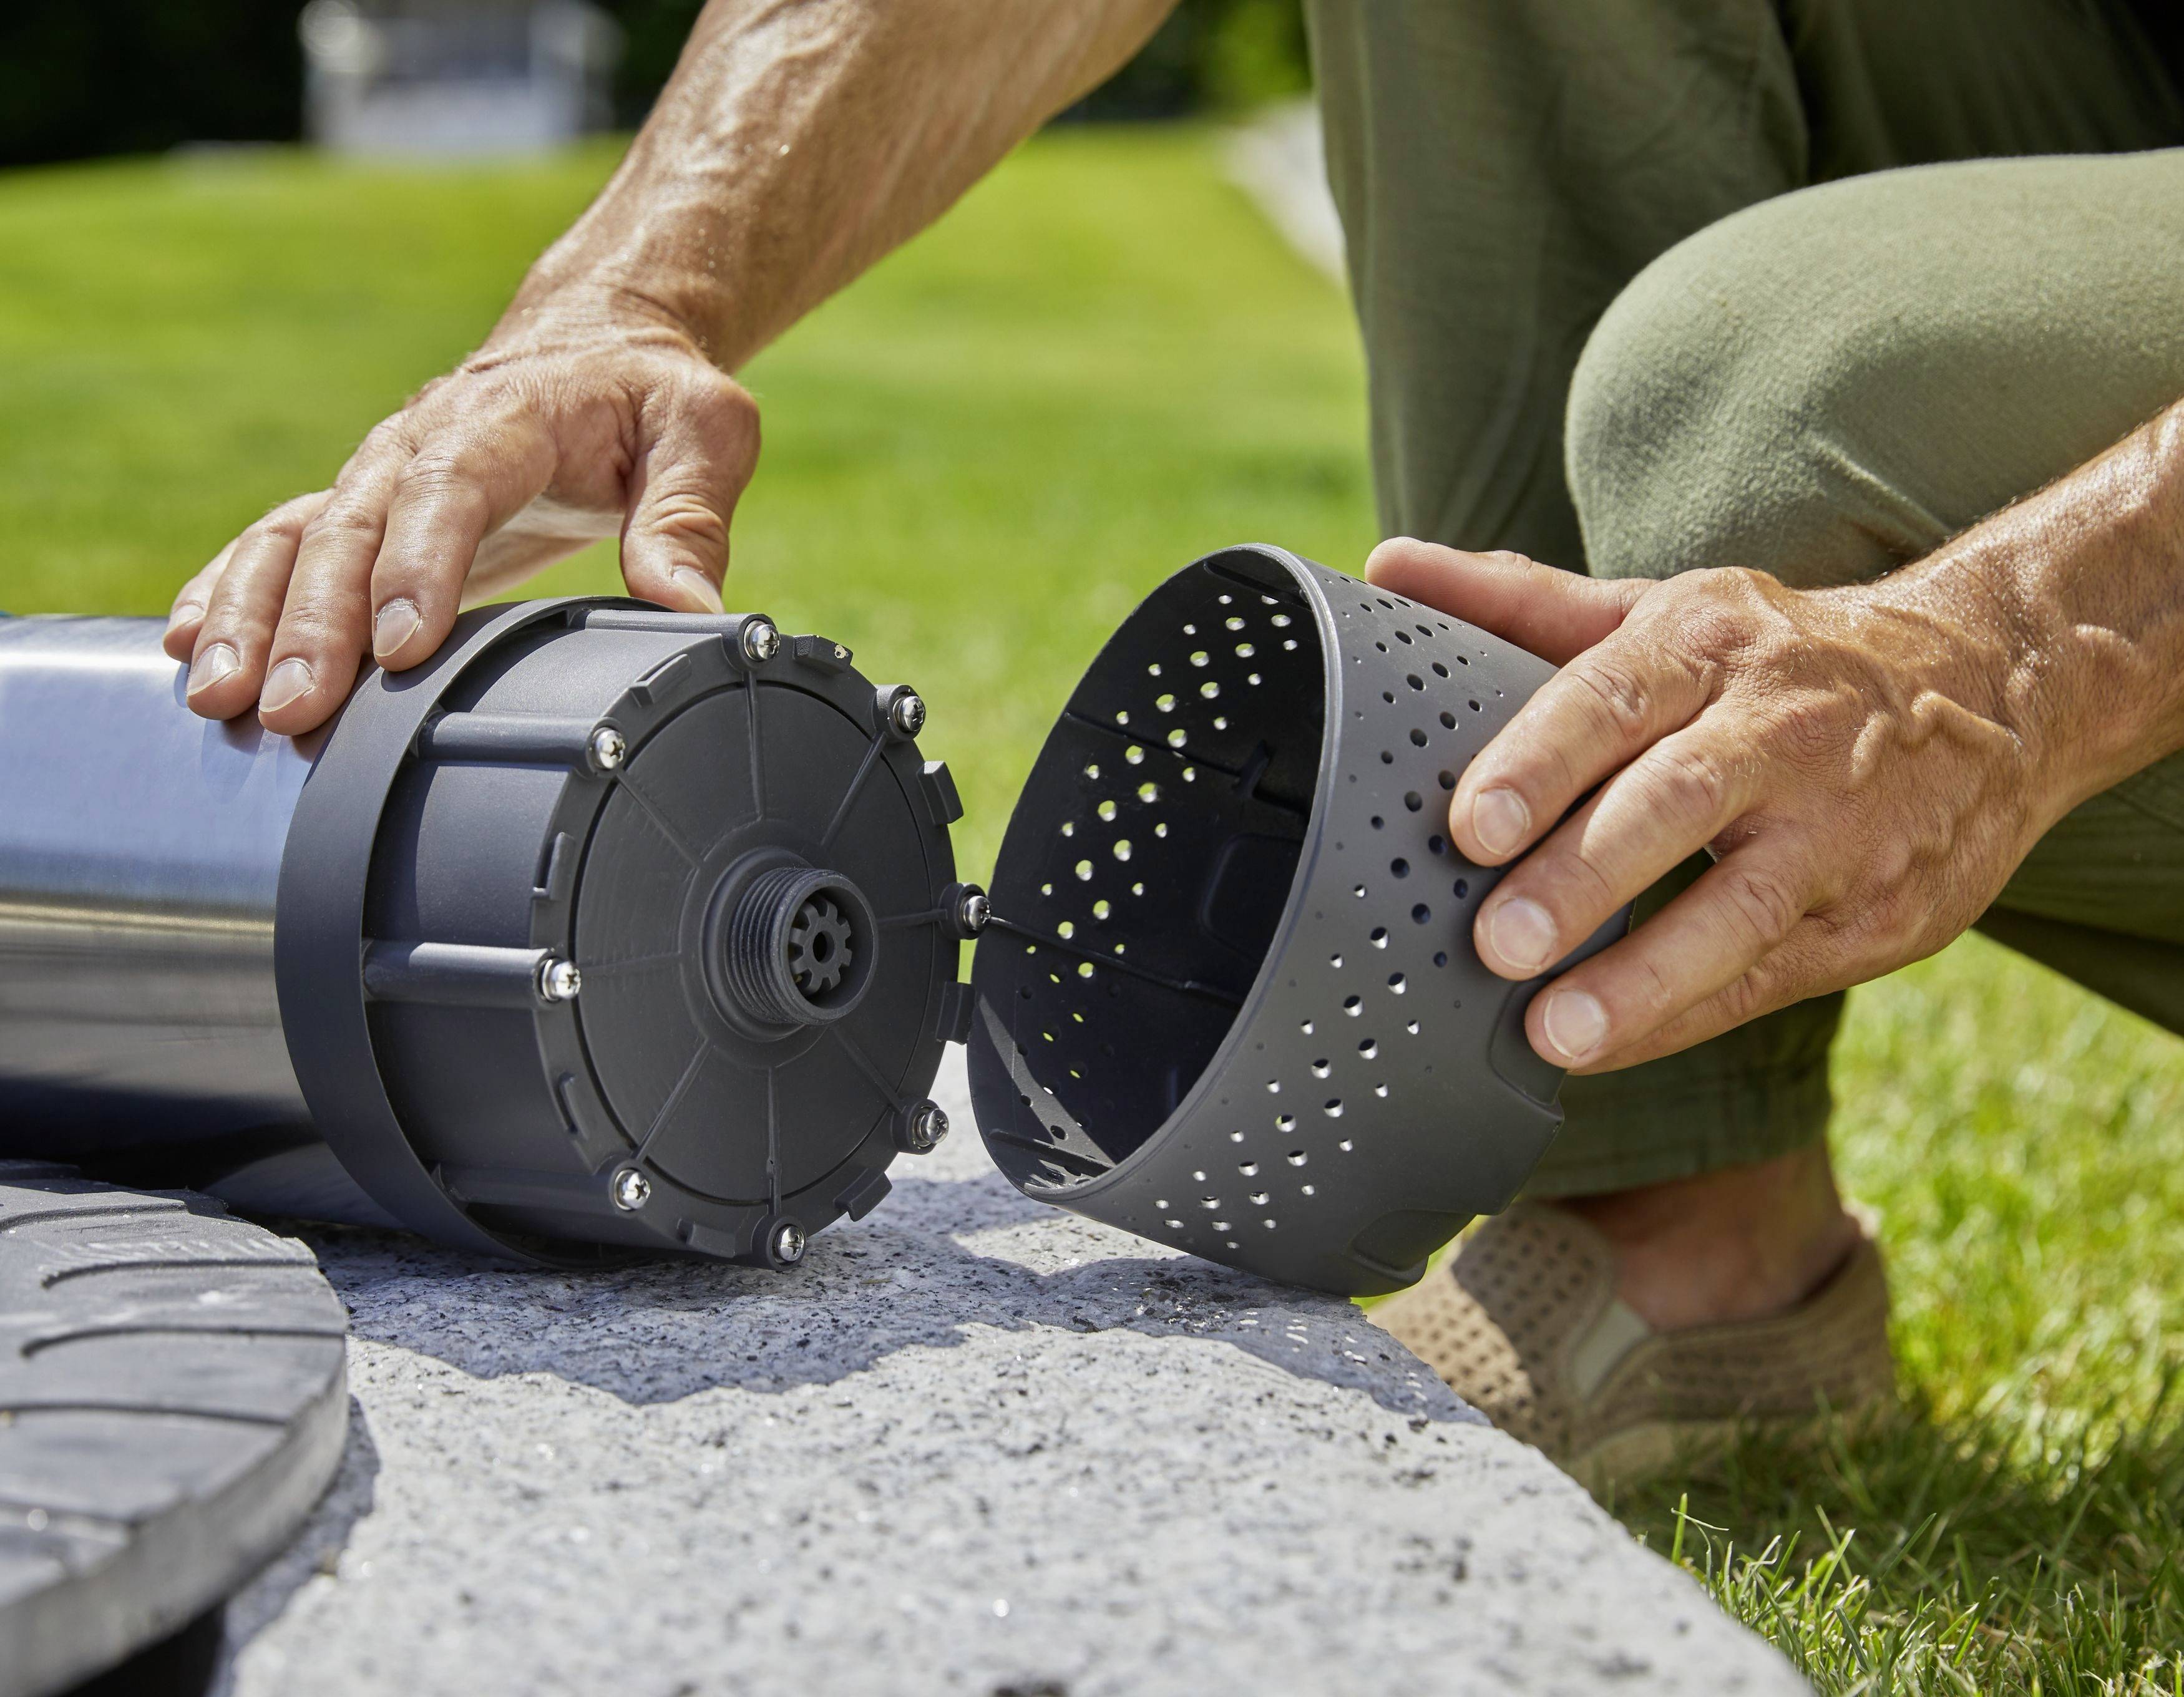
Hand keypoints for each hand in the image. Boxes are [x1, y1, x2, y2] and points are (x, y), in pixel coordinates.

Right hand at [163, 304, 758, 733]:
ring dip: (250, 618)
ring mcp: (378, 476)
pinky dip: (228, 594)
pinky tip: (191, 652)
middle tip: (292, 709)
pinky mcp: (362, 509)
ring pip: (293, 539)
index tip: (402, 645)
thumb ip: (691, 514)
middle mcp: (419, 442)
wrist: (600, 346)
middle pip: (350, 526)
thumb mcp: (704, 433)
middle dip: (314, 622)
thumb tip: (688, 607)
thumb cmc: (652, 397)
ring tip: (218, 698)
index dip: (418, 563)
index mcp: (506, 418)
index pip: (448, 486)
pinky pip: (276, 546)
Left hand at [1365, 538, 2063, 1071]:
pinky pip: (1769, 973)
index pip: (1614, 696)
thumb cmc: (1776, 662)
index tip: (1470, 826)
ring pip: (1740, 907)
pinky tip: (1612, 1043)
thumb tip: (1388, 569)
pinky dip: (1687, 1014)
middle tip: (1498, 942)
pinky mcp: (1878, 912)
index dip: (1540, 760)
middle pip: (1675, 803)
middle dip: (1584, 876)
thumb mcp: (1664, 613)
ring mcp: (1838, 828)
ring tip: (1558, 1032)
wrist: (1994, 689)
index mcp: (1707, 646)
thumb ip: (1523, 603)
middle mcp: (1777, 730)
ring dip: (1646, 977)